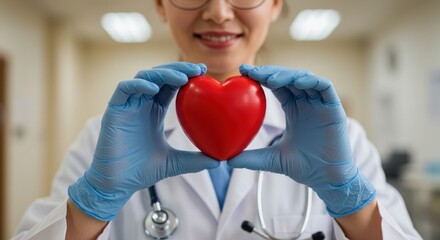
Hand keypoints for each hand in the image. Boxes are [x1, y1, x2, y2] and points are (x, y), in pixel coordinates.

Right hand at [68, 62, 219, 220]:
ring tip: (182, 77)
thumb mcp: (174, 163)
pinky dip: (139, 85)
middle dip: (179, 69)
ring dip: (163, 73)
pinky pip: (124, 89)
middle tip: (198, 69)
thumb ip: (195, 160)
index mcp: (155, 111)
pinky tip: (153, 88)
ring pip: (144, 77)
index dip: (186, 76)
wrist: (117, 185)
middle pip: (160, 76)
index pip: (171, 85)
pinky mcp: (114, 110)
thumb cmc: (142, 172)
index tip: (204, 73)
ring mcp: (128, 106)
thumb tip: (219, 161)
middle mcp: (142, 104)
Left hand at [228, 65, 374, 217]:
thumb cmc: (303, 167)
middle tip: (252, 71)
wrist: (326, 180)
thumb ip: (250, 158)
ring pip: (305, 78)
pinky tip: (296, 82)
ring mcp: (321, 105)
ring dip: (288, 74)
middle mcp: (307, 103)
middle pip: (289, 78)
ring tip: (270, 78)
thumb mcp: (271, 160)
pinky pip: (325, 87)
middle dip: (270, 72)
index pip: (276, 86)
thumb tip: (226, 160)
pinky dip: (311, 81)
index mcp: (294, 109)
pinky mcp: (334, 109)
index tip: (242, 71)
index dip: (261, 77)